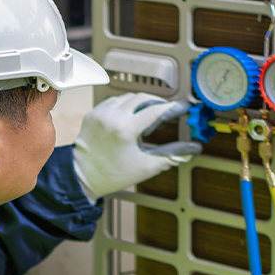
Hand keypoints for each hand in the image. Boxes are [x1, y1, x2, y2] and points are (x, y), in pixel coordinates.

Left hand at [73, 92, 201, 201]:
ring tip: (149, 117)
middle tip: (168, 113)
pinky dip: (125, 105)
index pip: (157, 111)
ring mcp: (101, 113)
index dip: (174, 108)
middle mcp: (112, 117)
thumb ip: (171, 155)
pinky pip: (114, 102)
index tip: (184, 108)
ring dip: (142, 103)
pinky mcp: (93, 113)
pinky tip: (131, 116)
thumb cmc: (112, 175)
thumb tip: (192, 150)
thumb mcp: (146, 166)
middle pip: (143, 99)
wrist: (81, 177)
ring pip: (128, 98)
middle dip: (158, 104)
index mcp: (125, 130)